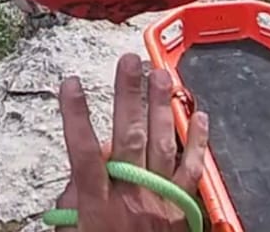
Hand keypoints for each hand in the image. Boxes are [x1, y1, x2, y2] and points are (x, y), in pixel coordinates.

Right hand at [54, 52, 208, 231]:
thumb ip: (74, 201)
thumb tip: (83, 166)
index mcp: (98, 209)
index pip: (84, 154)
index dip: (76, 117)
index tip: (70, 83)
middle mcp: (132, 199)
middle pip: (128, 139)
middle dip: (128, 96)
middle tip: (128, 60)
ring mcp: (161, 202)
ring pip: (162, 145)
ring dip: (161, 106)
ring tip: (160, 72)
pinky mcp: (183, 208)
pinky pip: (192, 170)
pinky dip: (197, 141)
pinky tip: (199, 114)